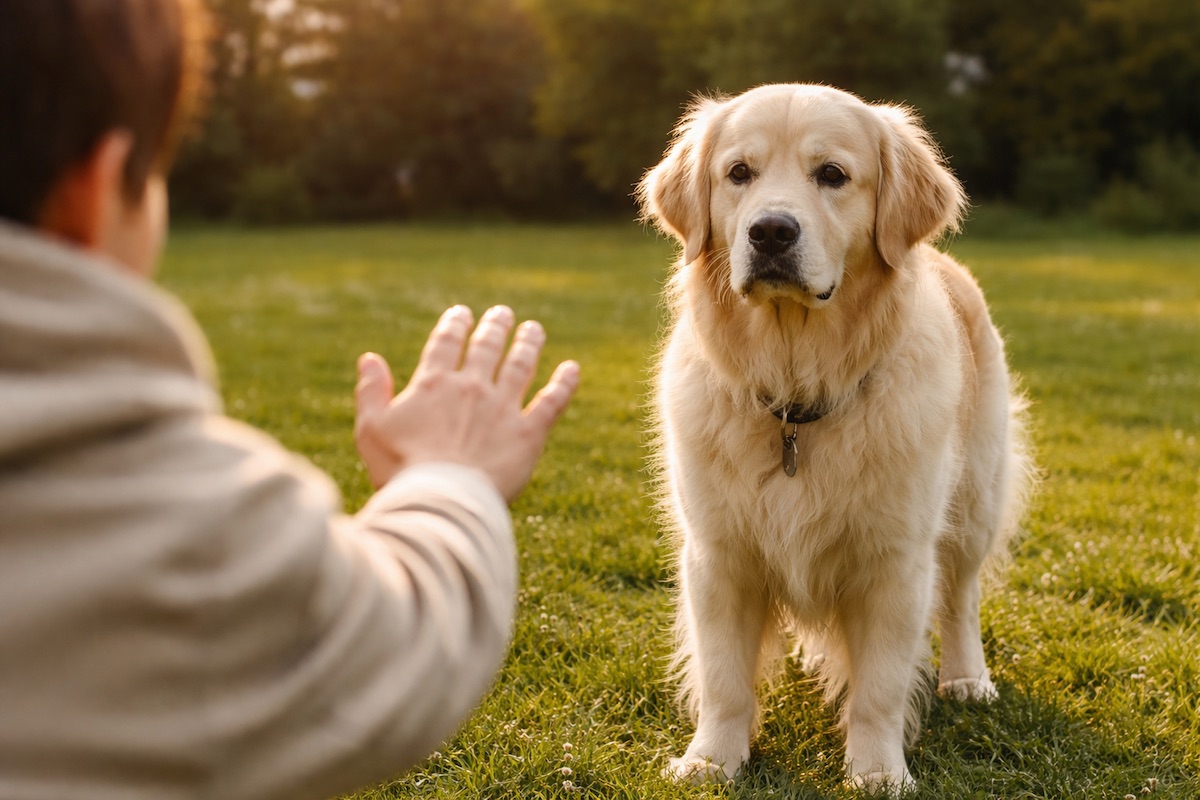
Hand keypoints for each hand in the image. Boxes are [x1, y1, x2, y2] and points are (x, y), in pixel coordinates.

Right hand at [353, 305, 579, 501]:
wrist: (441, 501)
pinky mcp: (528, 433)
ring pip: (521, 364)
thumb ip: (371, 391)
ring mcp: (503, 408)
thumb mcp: (371, 429)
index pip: (446, 343)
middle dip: (495, 326)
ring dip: (529, 343)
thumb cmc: (400, 470)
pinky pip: (552, 401)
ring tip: (534, 330)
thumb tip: (369, 357)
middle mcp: (472, 387)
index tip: (462, 314)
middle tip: (503, 314)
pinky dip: (564, 383)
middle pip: (487, 346)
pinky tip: (572, 369)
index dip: (455, 324)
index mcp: (434, 383)